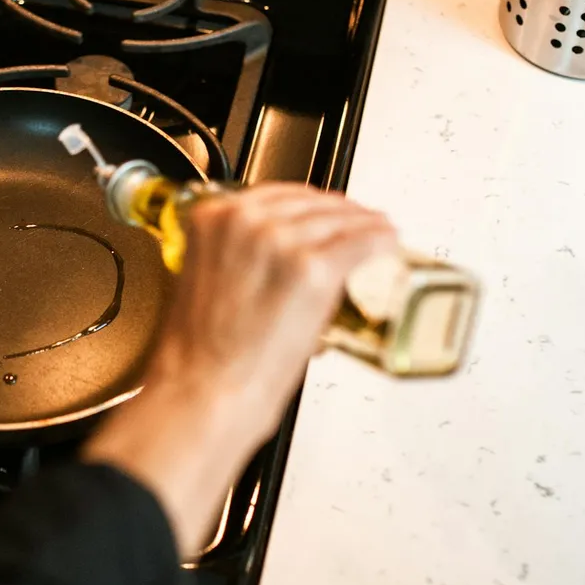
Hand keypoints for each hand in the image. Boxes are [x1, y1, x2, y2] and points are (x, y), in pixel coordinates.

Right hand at [83, 183, 396, 556]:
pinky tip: (388, 244)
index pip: (274, 193)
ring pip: (340, 218)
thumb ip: (230, 255)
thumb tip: (266, 260)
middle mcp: (247, 221)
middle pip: (310, 201)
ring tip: (377, 233)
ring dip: (363, 223)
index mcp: (212, 218)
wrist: (201, 391)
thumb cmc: (196, 355)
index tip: (320, 210)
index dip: (306, 202)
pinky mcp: (315, 270)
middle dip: (336, 211)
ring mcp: (283, 243)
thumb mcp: (200, 281)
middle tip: (354, 223)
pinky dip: (381, 242)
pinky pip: (363, 243)